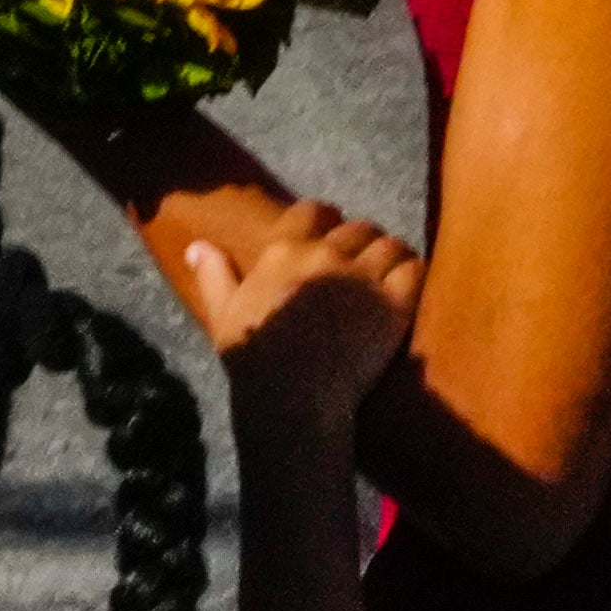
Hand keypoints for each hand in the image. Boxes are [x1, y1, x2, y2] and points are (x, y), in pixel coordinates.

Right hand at [161, 195, 418, 414]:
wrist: (292, 400)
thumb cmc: (254, 361)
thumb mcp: (223, 314)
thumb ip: (215, 275)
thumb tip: (197, 247)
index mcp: (284, 251)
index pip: (313, 210)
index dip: (325, 221)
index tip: (328, 238)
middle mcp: (325, 254)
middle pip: (356, 228)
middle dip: (359, 243)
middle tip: (360, 266)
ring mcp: (361, 277)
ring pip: (388, 244)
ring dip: (387, 256)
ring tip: (386, 275)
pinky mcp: (392, 304)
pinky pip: (412, 268)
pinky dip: (411, 273)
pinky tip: (405, 288)